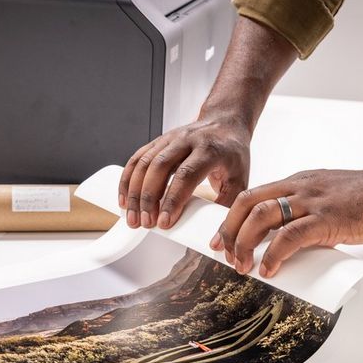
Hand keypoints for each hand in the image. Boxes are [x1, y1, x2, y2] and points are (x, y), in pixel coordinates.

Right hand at [118, 113, 250, 229]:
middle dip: (148, 198)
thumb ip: (227, 209)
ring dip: (133, 193)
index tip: (163, 222)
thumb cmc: (232, 153)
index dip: (172, 200)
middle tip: (144, 223)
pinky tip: (123, 200)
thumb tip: (216, 240)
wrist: (224, 122)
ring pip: (144, 163)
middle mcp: (186, 140)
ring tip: (132, 218)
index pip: (186, 175)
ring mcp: (169, 139)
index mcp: (209, 149)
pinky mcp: (157, 141)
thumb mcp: (240, 180)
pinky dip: (127, 180)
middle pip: (159, 168)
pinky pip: (136, 159)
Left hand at [209, 168, 362, 276]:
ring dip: (245, 244)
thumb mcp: (327, 200)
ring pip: (263, 217)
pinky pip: (292, 235)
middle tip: (225, 255)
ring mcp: (312, 202)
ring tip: (243, 267)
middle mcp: (298, 188)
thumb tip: (288, 245)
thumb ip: (306, 216)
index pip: (251, 196)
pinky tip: (269, 269)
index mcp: (296, 183)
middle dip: (229, 231)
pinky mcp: (329, 219)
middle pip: (247, 204)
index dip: (230, 219)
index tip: (220, 240)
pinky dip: (274, 254)